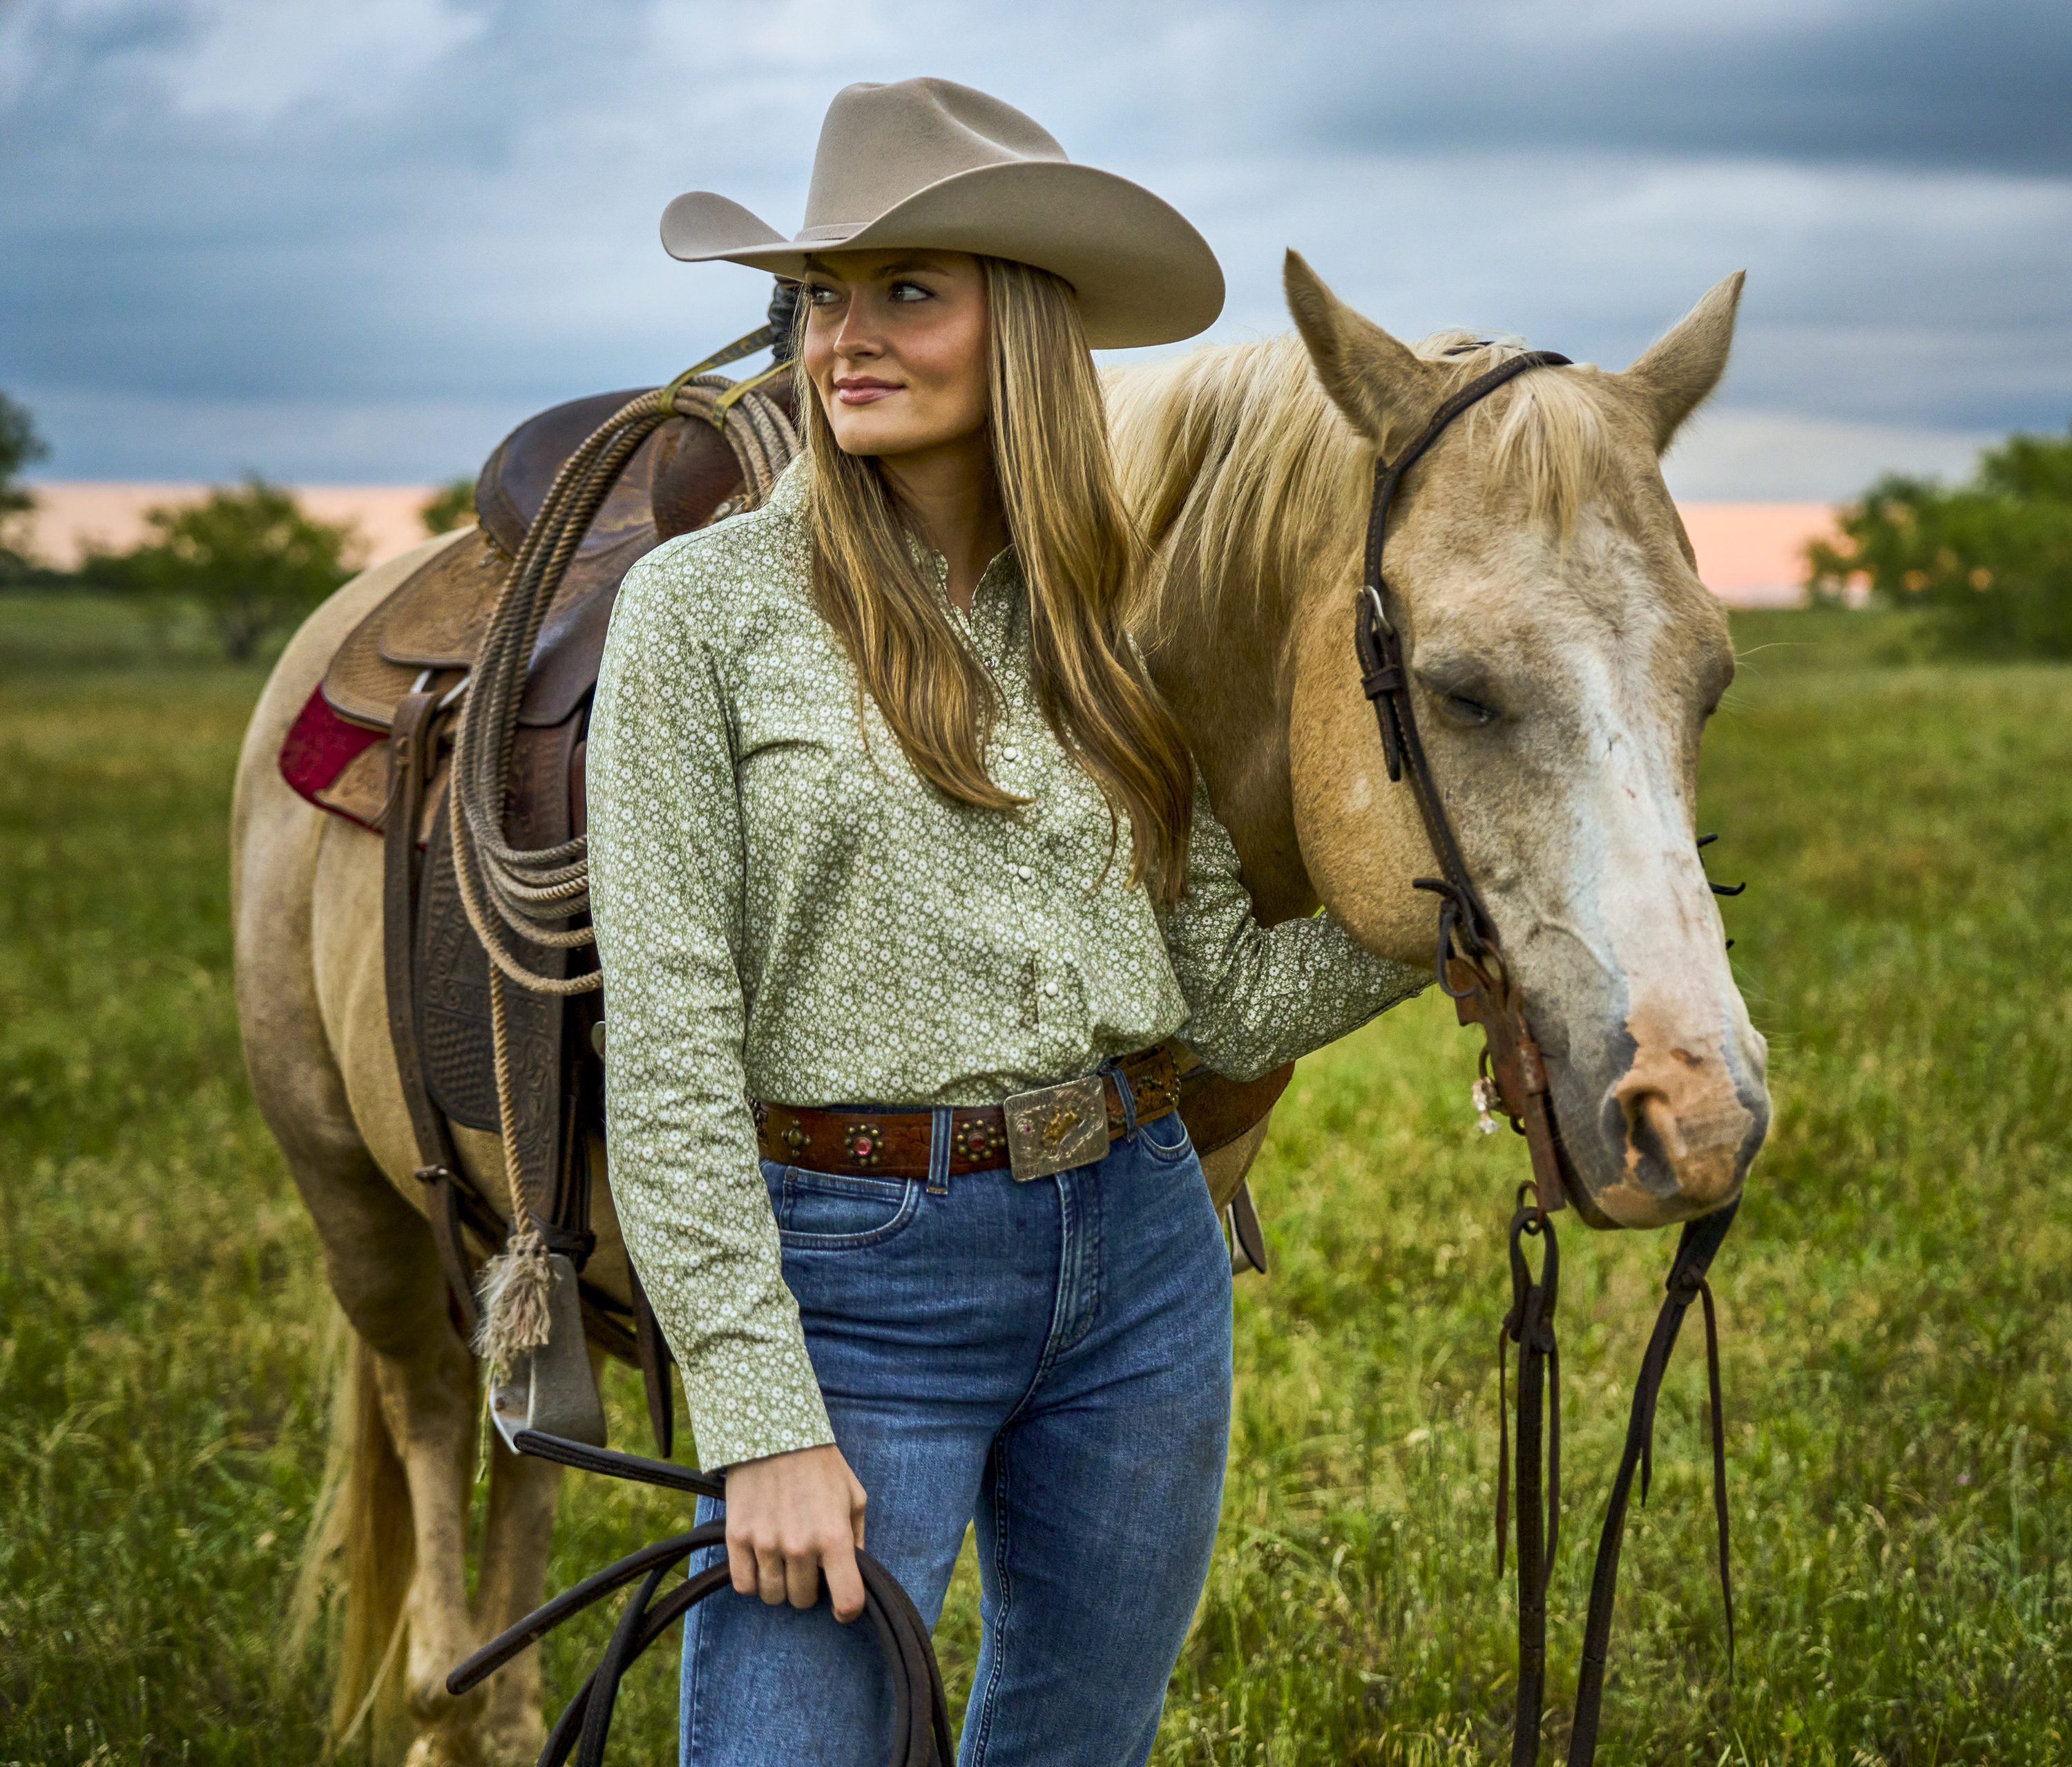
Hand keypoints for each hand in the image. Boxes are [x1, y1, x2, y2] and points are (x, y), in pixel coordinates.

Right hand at [722, 1443, 868, 1621]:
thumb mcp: (853, 1495)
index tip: (844, 1606)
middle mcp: (799, 1545)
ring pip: (773, 1596)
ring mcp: (766, 1543)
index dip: (848, 1609)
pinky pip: (745, 1585)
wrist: (773, 1432)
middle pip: (804, 1599)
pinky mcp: (737, 1538)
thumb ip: (857, 1537)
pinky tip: (762, 1561)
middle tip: (809, 1564)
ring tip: (784, 1560)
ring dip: (781, 1585)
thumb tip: (855, 1572)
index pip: (847, 1599)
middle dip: (810, 1587)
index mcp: (834, 1536)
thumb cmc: (820, 1464)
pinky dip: (754, 1581)